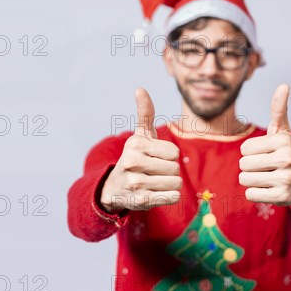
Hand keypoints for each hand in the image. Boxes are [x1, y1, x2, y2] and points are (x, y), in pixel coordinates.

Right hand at [100, 88, 182, 211]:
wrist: (114, 188)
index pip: (174, 152)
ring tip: (154, 183)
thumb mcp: (139, 137)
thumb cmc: (135, 158)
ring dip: (170, 185)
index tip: (155, 158)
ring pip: (176, 184)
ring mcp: (135, 184)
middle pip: (176, 169)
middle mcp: (133, 162)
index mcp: (136, 144)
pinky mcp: (140, 202)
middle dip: (169, 171)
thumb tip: (140, 89)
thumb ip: (145, 114)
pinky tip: (155, 193)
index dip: (169, 156)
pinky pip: (172, 198)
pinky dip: (169, 197)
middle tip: (153, 172)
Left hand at [238, 84, 290, 211]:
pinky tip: (270, 189)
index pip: (244, 149)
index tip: (266, 154)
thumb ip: (279, 109)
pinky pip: (250, 194)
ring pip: (245, 179)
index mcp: (284, 140)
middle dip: (250, 167)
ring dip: (252, 180)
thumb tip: (284, 85)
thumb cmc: (287, 154)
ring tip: (268, 178)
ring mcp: (286, 179)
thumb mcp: (283, 132)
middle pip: (243, 164)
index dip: (250, 152)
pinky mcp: (282, 197)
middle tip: (267, 167)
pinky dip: (256, 193)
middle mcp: (287, 159)